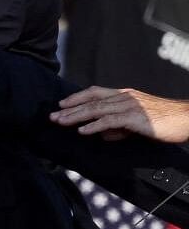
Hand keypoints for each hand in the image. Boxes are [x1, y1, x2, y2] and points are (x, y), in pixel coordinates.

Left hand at [50, 86, 188, 142]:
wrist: (187, 119)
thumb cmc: (165, 121)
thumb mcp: (137, 124)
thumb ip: (119, 128)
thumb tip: (101, 135)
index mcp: (124, 95)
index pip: (95, 92)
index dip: (77, 98)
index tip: (61, 105)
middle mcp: (124, 97)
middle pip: (91, 100)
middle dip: (69, 108)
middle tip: (52, 115)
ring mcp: (129, 105)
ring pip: (96, 109)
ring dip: (75, 116)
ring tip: (60, 122)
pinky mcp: (135, 117)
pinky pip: (109, 121)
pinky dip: (93, 125)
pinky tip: (82, 131)